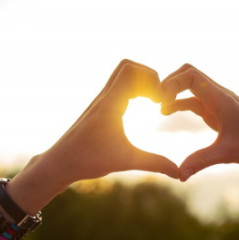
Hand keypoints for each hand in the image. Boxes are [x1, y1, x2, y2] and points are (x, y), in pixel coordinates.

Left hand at [3, 60, 179, 215]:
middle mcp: (104, 97)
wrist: (60, 163)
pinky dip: (131, 90)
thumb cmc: (89, 161)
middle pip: (126, 66)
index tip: (159, 101)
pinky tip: (138, 109)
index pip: (131, 71)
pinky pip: (116, 87)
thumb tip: (178, 173)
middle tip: (157, 98)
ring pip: (120, 75)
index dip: (151, 78)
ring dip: (139, 82)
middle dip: (147, 76)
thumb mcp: (126, 161)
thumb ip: (154, 164)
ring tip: (151, 102)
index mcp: (110, 104)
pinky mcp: (98, 107)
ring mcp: (99, 100)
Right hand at [160, 64, 238, 180]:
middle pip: (188, 73)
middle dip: (169, 82)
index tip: (161, 102)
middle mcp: (218, 95)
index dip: (172, 83)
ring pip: (190, 85)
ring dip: (173, 91)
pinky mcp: (216, 111)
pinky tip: (166, 111)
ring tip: (157, 107)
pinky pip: (193, 99)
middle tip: (154, 100)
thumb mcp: (227, 154)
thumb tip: (179, 175)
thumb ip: (201, 161)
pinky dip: (178, 102)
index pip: (191, 75)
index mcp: (221, 99)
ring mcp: (217, 102)